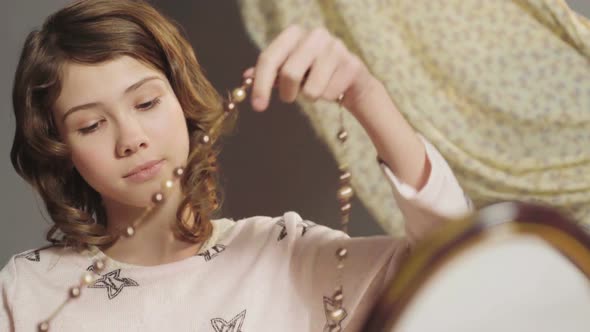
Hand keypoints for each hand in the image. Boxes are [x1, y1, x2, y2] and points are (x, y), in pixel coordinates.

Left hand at [246, 25, 374, 112]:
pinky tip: (333, 86)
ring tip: (316, 88)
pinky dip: (328, 97)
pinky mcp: (351, 64)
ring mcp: (336, 48)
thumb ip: (269, 72)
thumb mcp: (289, 70)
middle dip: (286, 93)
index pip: (269, 58)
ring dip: (309, 96)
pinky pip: (329, 94)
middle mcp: (315, 35)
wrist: (349, 80)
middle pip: (289, 73)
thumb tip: (246, 77)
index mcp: (294, 33)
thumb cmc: (313, 74)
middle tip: (289, 98)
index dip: (260, 85)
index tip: (258, 106)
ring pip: (311, 89)